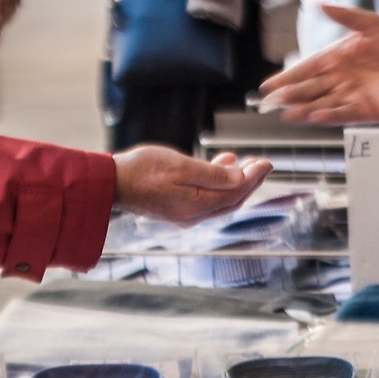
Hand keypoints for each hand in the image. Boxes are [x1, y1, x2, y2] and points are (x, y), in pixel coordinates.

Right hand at [114, 146, 271, 225]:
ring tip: (246, 163)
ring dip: (236, 182)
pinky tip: (222, 166)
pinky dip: (219, 184)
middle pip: (232, 200)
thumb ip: (212, 174)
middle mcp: (194, 215)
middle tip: (263, 163)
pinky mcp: (178, 208)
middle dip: (250, 182)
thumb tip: (241, 178)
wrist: (111, 182)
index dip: (254, 177)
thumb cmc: (140, 170)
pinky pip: (208, 199)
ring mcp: (185, 214)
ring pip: (221, 200)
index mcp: (196, 206)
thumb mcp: (179, 166)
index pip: (235, 193)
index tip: (267, 162)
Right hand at [255, 6, 378, 124]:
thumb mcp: (372, 24)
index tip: (267, 86)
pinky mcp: (367, 111)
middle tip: (270, 103)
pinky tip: (314, 116)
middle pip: (310, 89)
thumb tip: (319, 4)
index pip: (307, 69)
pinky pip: (344, 114)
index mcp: (337, 58)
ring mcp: (352, 96)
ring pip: (322, 104)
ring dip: (305, 109)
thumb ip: (346, 16)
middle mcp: (340, 79)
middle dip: (290, 96)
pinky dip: (329, 116)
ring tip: (287, 113)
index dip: (287, 77)